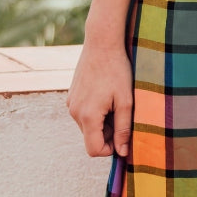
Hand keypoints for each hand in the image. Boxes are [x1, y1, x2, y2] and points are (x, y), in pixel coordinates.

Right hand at [66, 42, 133, 157]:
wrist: (101, 43)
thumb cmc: (117, 71)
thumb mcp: (125, 102)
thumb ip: (123, 129)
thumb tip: (122, 152)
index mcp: (87, 115)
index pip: (94, 150)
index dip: (110, 149)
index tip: (123, 136)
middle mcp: (74, 112)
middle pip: (91, 138)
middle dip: (107, 133)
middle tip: (122, 113)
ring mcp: (70, 103)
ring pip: (87, 126)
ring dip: (102, 122)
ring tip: (114, 102)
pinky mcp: (71, 96)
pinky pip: (83, 114)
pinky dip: (95, 112)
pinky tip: (105, 95)